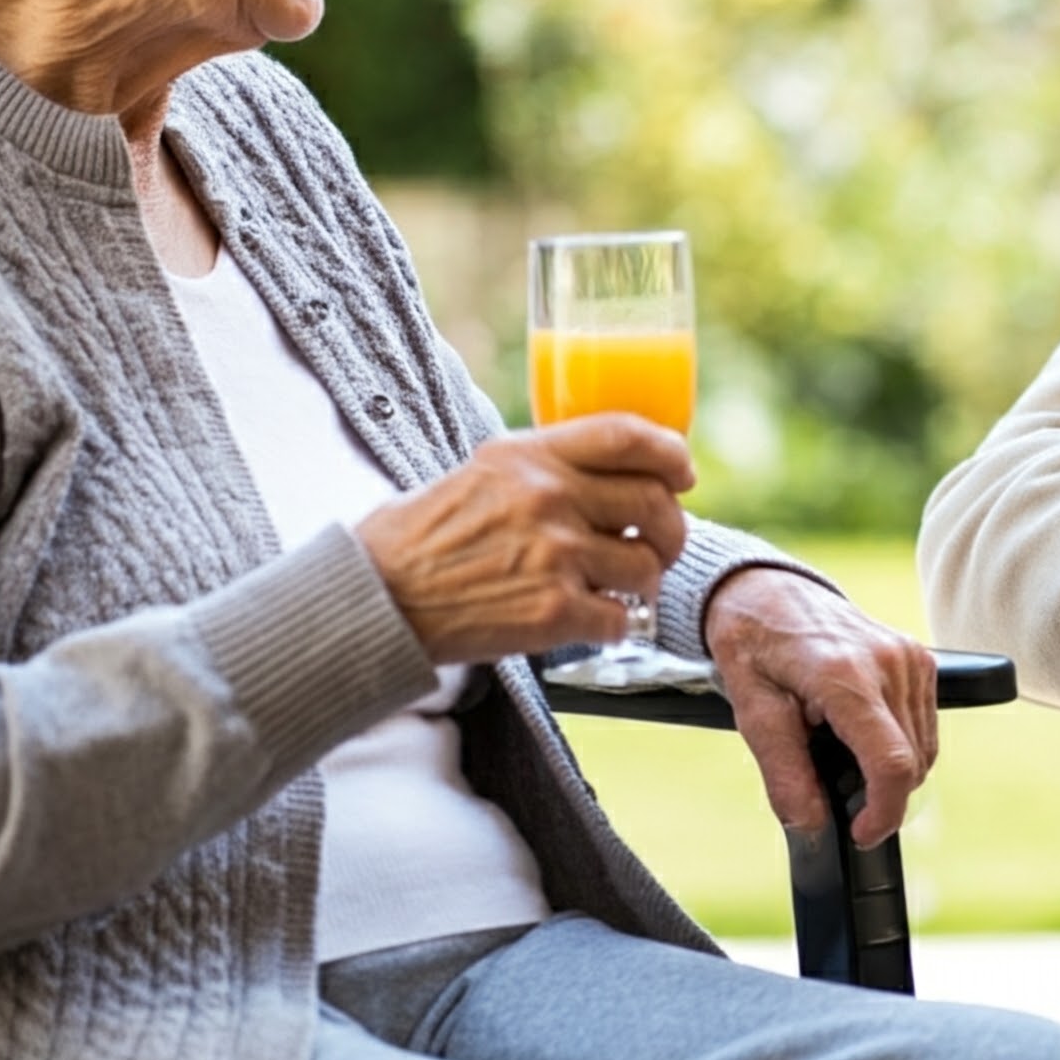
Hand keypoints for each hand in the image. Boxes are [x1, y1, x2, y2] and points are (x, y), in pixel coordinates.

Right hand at [356, 416, 693, 664]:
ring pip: (646, 564)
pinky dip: (614, 624)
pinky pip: (620, 617)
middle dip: (671, 528)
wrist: (377, 598)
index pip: (628, 435)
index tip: (682, 472)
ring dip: (645, 580)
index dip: (670, 452)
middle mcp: (550, 497)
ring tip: (624, 586)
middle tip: (660, 543)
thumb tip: (609, 469)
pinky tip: (593, 620)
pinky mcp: (551, 611)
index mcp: (532, 455)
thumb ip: (545, 464)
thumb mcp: (484, 470)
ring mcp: (555, 555)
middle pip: (655, 502)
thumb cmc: (423, 534)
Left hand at [702, 568, 937, 847]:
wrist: (767, 590)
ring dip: (891, 769)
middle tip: (832, 784)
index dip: (883, 813)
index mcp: (845, 674)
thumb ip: (784, 774)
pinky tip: (861, 730)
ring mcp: (909, 656)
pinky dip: (901, 744)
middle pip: (912, 763)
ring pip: (924, 749)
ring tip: (840, 748)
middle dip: (879, 794)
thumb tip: (812, 826)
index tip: (859, 833)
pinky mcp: (919, 656)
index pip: (891, 762)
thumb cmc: (754, 645)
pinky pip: (925, 725)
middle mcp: (889, 661)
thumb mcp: (752, 712)